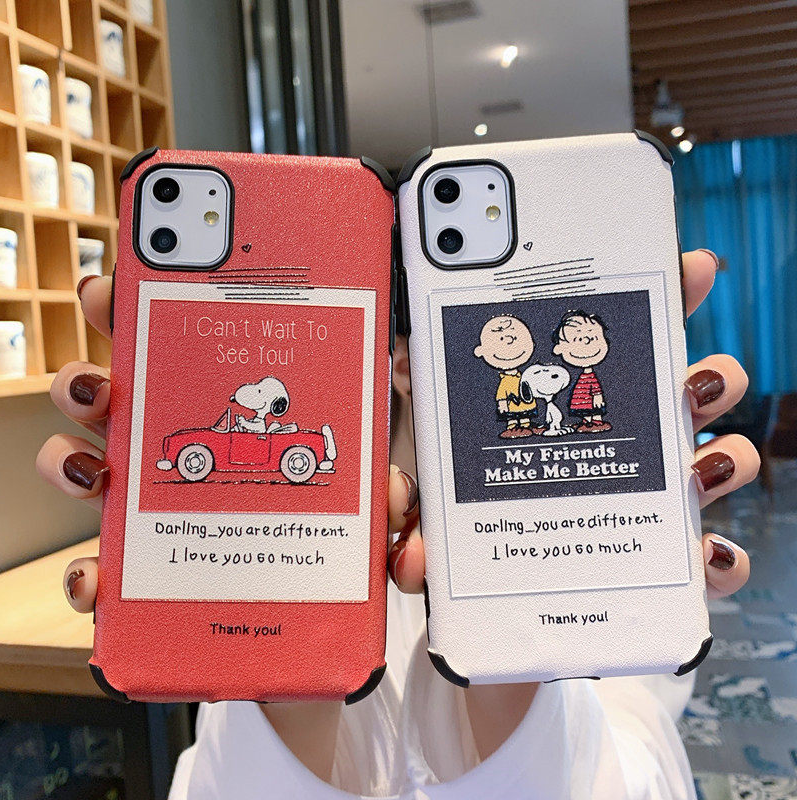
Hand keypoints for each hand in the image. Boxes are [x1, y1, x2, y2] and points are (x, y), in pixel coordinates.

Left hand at [386, 249, 757, 758]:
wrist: (477, 611)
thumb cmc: (456, 530)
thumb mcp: (428, 486)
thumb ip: (413, 467)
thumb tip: (401, 455)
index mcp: (567, 405)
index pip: (620, 339)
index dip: (659, 297)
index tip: (687, 266)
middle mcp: (617, 443)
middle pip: (685, 392)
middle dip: (706, 373)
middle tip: (690, 379)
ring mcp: (644, 503)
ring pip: (717, 463)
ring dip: (723, 457)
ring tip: (697, 467)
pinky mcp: (655, 570)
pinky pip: (708, 562)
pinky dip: (717, 559)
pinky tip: (704, 556)